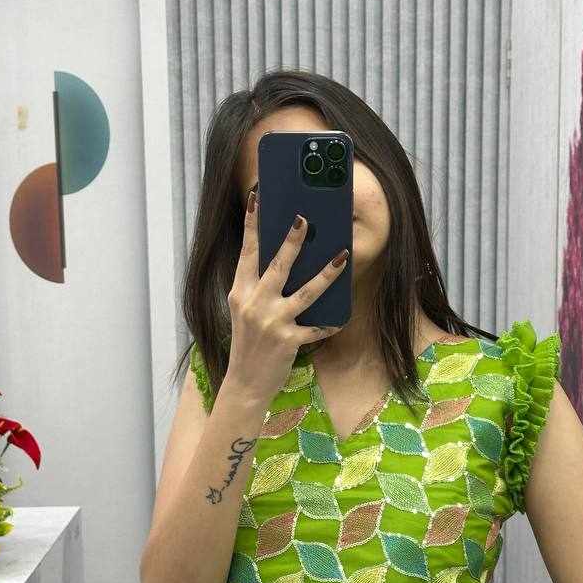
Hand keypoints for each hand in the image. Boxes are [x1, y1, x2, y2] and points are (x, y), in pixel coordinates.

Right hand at [224, 190, 346, 402]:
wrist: (244, 383)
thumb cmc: (248, 344)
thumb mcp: (244, 312)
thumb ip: (258, 288)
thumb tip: (283, 261)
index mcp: (240, 293)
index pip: (247, 253)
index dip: (252, 225)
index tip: (257, 199)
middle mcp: (254, 305)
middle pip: (277, 266)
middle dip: (292, 241)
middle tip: (304, 218)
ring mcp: (272, 323)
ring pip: (305, 293)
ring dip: (326, 273)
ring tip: (342, 256)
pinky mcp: (289, 341)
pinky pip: (316, 328)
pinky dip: (330, 325)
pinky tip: (341, 319)